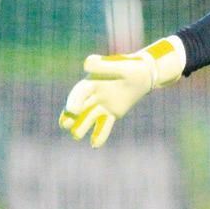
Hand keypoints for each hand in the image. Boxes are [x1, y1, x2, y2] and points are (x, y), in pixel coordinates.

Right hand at [59, 36, 185, 147]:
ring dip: (82, 126)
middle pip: (80, 107)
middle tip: (65, 125)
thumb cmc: (131, 67)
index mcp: (92, 81)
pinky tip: (95, 145)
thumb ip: (103, 66)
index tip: (72, 110)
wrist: (144, 76)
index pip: (80, 93)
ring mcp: (101, 105)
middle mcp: (93, 94)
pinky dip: (100, 134)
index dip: (74, 101)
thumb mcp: (120, 66)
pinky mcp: (111, 113)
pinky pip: (104, 125)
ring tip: (76, 135)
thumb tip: (87, 63)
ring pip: (89, 118)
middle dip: (71, 116)